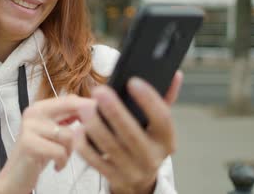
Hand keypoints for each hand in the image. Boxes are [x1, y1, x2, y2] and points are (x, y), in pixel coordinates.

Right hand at [0, 95, 93, 193]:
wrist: (15, 177)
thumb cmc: (37, 154)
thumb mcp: (53, 132)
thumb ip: (68, 118)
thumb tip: (92, 107)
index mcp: (40, 107)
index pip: (70, 99)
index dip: (89, 106)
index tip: (103, 115)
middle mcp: (33, 112)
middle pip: (72, 107)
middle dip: (87, 120)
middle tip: (92, 136)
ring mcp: (30, 127)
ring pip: (69, 134)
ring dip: (70, 151)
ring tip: (61, 157)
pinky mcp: (29, 144)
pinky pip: (60, 151)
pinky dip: (62, 161)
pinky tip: (56, 166)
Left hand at [73, 71, 182, 193]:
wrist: (140, 179)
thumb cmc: (147, 142)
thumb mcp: (159, 125)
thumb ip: (165, 99)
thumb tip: (174, 75)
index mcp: (167, 141)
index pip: (162, 118)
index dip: (149, 99)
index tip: (133, 81)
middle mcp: (152, 157)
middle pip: (132, 134)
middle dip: (114, 111)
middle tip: (100, 91)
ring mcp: (132, 170)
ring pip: (110, 147)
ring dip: (95, 125)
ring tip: (84, 107)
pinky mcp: (114, 178)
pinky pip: (95, 160)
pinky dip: (84, 144)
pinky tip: (79, 129)